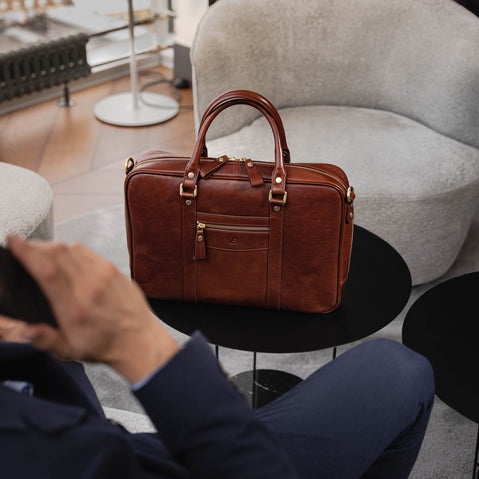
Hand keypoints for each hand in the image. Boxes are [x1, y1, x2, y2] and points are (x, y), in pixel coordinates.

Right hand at [3, 234, 178, 381]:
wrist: (139, 339)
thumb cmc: (105, 345)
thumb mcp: (70, 351)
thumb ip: (46, 340)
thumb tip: (27, 330)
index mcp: (75, 308)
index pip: (47, 271)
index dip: (27, 252)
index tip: (14, 241)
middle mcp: (90, 287)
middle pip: (57, 253)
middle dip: (35, 245)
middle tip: (23, 246)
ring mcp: (104, 275)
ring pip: (72, 248)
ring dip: (52, 246)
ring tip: (41, 252)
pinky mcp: (114, 270)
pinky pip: (87, 251)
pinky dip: (71, 249)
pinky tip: (65, 256)